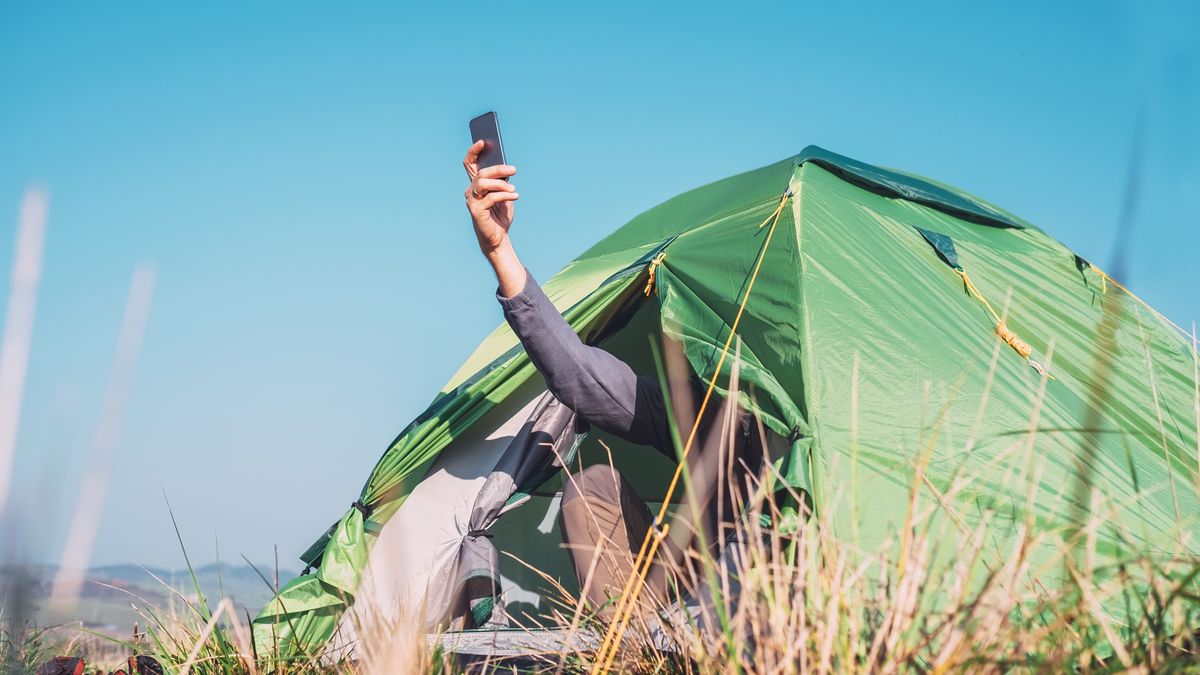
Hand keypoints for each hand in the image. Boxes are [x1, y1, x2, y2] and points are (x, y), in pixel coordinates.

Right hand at [463, 140, 518, 254]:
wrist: (498, 238)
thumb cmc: (500, 215)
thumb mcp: (504, 194)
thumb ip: (502, 182)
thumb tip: (506, 169)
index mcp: (476, 184)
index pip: (470, 164)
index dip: (474, 152)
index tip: (483, 141)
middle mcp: (471, 191)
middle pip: (481, 173)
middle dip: (498, 168)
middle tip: (514, 170)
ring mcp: (471, 201)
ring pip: (483, 183)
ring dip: (500, 184)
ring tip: (514, 188)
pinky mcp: (476, 211)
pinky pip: (490, 198)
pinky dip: (504, 195)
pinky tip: (515, 196)